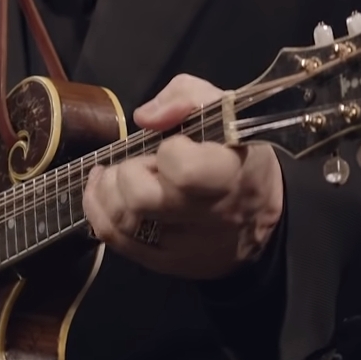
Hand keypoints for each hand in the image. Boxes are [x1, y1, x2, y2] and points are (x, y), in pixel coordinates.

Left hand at [83, 74, 284, 279]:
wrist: (262, 220)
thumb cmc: (238, 158)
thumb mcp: (226, 111)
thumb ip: (185, 98)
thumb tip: (144, 117)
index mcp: (228, 176)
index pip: (184, 170)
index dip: (169, 150)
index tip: (176, 145)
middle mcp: (206, 218)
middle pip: (140, 198)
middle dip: (128, 173)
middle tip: (141, 164)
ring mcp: (183, 245)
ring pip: (120, 221)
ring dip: (107, 191)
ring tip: (116, 176)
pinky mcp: (164, 262)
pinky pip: (114, 240)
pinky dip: (98, 210)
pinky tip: (103, 191)